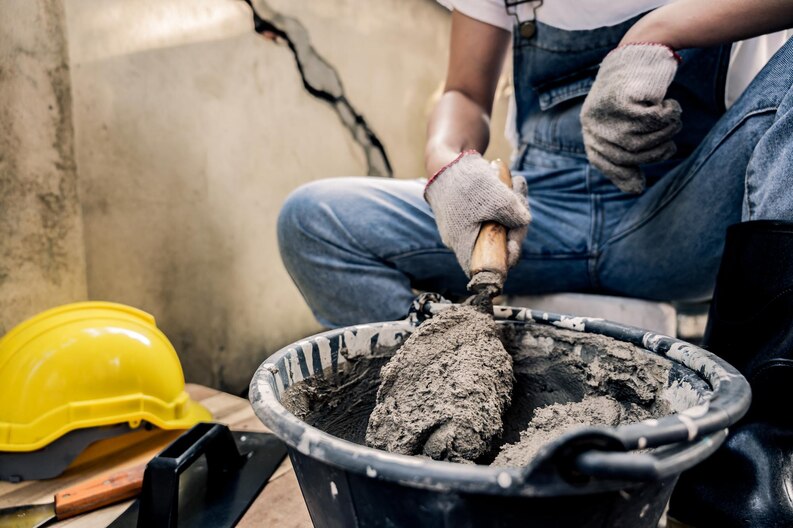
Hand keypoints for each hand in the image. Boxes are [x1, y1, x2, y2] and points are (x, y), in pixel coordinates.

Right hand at [424, 151, 530, 275]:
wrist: (443, 163)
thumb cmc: (466, 183)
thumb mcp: (496, 198)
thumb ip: (514, 214)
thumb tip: (524, 221)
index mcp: (464, 244)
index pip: (488, 265)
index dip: (507, 258)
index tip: (517, 244)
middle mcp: (463, 240)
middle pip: (497, 243)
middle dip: (515, 222)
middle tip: (521, 196)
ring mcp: (465, 226)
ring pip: (497, 225)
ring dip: (512, 206)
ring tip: (518, 182)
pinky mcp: (468, 213)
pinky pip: (490, 213)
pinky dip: (503, 200)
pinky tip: (511, 182)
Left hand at [581, 44, 682, 192]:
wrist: (641, 52)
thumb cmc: (637, 95)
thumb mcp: (628, 126)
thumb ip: (628, 155)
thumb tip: (635, 190)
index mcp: (590, 130)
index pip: (602, 162)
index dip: (621, 174)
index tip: (640, 183)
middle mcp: (592, 122)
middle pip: (626, 154)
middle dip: (655, 153)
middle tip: (671, 144)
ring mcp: (603, 111)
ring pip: (640, 140)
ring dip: (665, 133)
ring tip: (673, 121)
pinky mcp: (620, 99)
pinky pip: (650, 121)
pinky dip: (667, 116)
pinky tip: (670, 105)